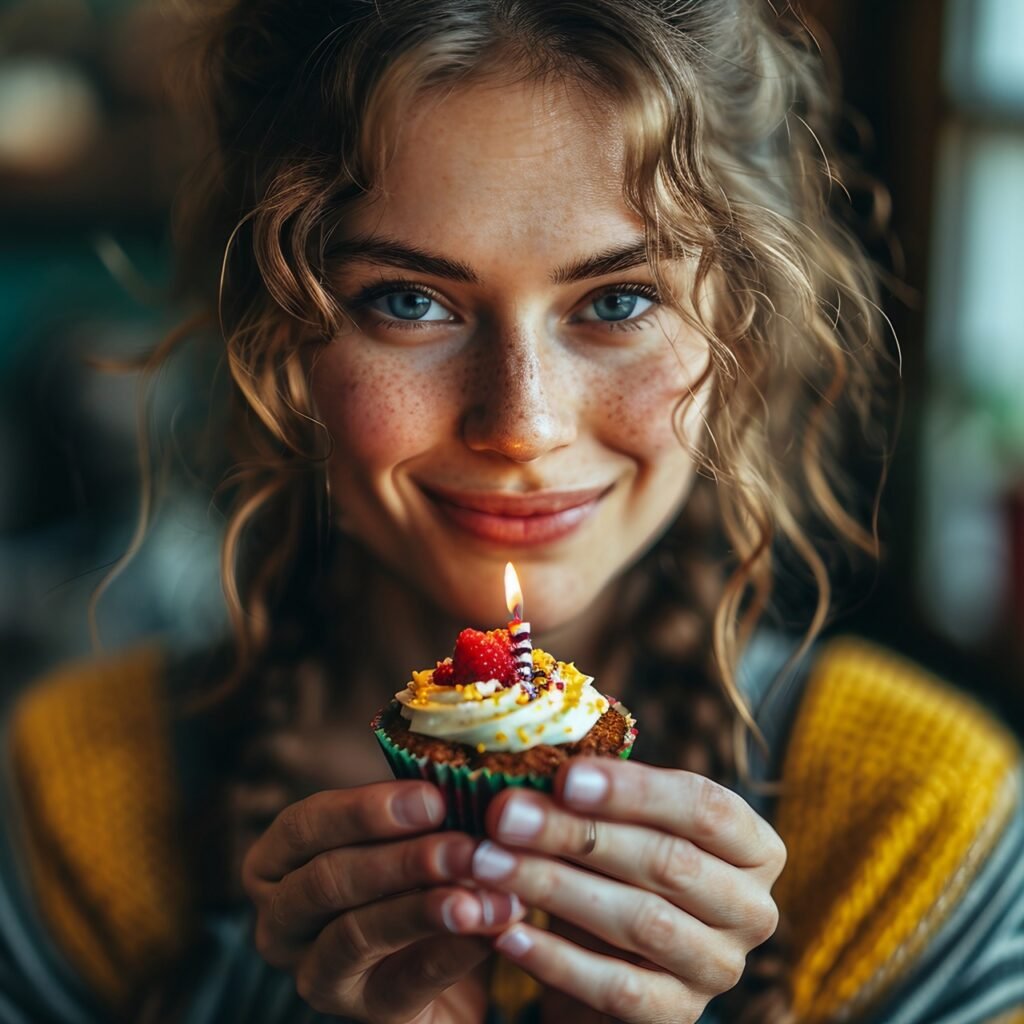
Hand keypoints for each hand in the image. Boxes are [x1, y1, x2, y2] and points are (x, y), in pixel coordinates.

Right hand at [242, 782, 525, 1023]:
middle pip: (327, 880)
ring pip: (355, 934)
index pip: (306, 824)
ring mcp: (314, 972)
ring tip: (481, 895)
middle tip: (466, 848)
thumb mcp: (403, 835)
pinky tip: (489, 931)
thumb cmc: (411, 876)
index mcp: (278, 861)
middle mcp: (279, 920)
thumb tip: (468, 779)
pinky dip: (450, 953)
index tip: (433, 798)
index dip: (366, 810)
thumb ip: (420, 810)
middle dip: (403, 860)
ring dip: (425, 908)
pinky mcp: (361, 1012)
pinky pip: (403, 983)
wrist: (436, 967)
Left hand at [469, 759, 786, 1023]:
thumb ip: (597, 794)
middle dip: (577, 834)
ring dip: (556, 887)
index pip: (703, 806)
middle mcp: (751, 907)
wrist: (612, 960)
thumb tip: (540, 758)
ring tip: (489, 864)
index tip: (565, 777)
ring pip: (641, 921)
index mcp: (752, 844)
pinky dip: (557, 960)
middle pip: (666, 861)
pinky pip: (617, 989)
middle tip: (505, 815)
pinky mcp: (680, 1016)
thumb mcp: (620, 823)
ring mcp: (721, 967)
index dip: (633, 791)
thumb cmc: (616, 866)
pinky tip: (507, 933)